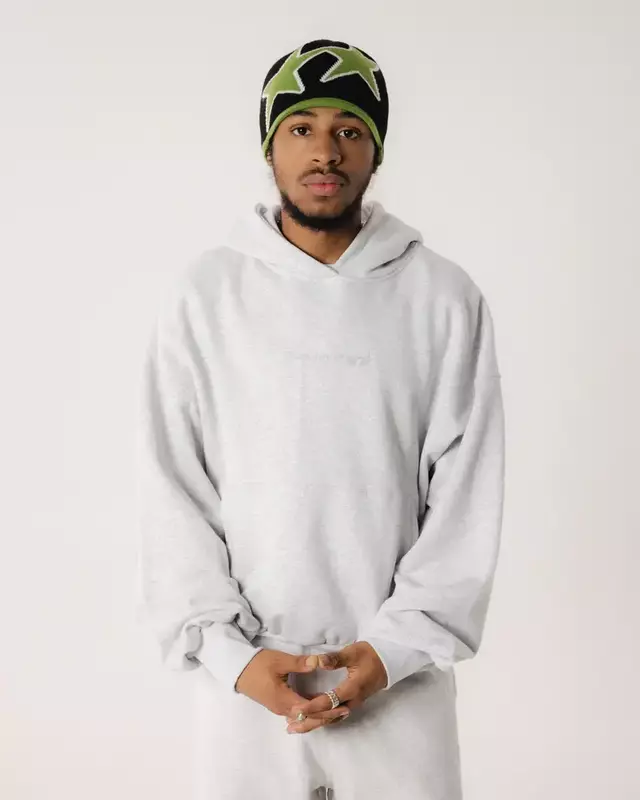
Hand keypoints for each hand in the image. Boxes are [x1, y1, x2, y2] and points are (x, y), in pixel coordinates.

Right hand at [234, 650, 354, 727]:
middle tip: (345, 711)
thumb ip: (300, 663)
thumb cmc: (258, 664)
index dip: (327, 710)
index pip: (311, 710)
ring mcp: (279, 708)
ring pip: (303, 718)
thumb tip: (319, 662)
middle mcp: (283, 709)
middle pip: (308, 718)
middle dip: (327, 716)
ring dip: (319, 716)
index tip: (343, 707)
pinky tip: (319, 708)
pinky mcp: (277, 704)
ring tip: (336, 711)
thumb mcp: (280, 661)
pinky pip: (297, 714)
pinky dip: (310, 713)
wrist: (238, 669)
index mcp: (285, 700)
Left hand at [285, 641, 387, 733]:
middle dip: (309, 722)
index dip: (312, 706)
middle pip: (328, 717)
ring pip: (331, 719)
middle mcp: (352, 701)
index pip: (329, 702)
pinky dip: (322, 719)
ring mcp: (352, 704)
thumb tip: (318, 662)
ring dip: (314, 723)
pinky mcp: (351, 703)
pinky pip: (335, 716)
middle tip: (290, 726)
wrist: (388, 661)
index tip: (296, 709)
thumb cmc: (370, 655)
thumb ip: (335, 658)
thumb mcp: (353, 652)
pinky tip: (311, 720)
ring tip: (295, 727)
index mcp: (352, 689)